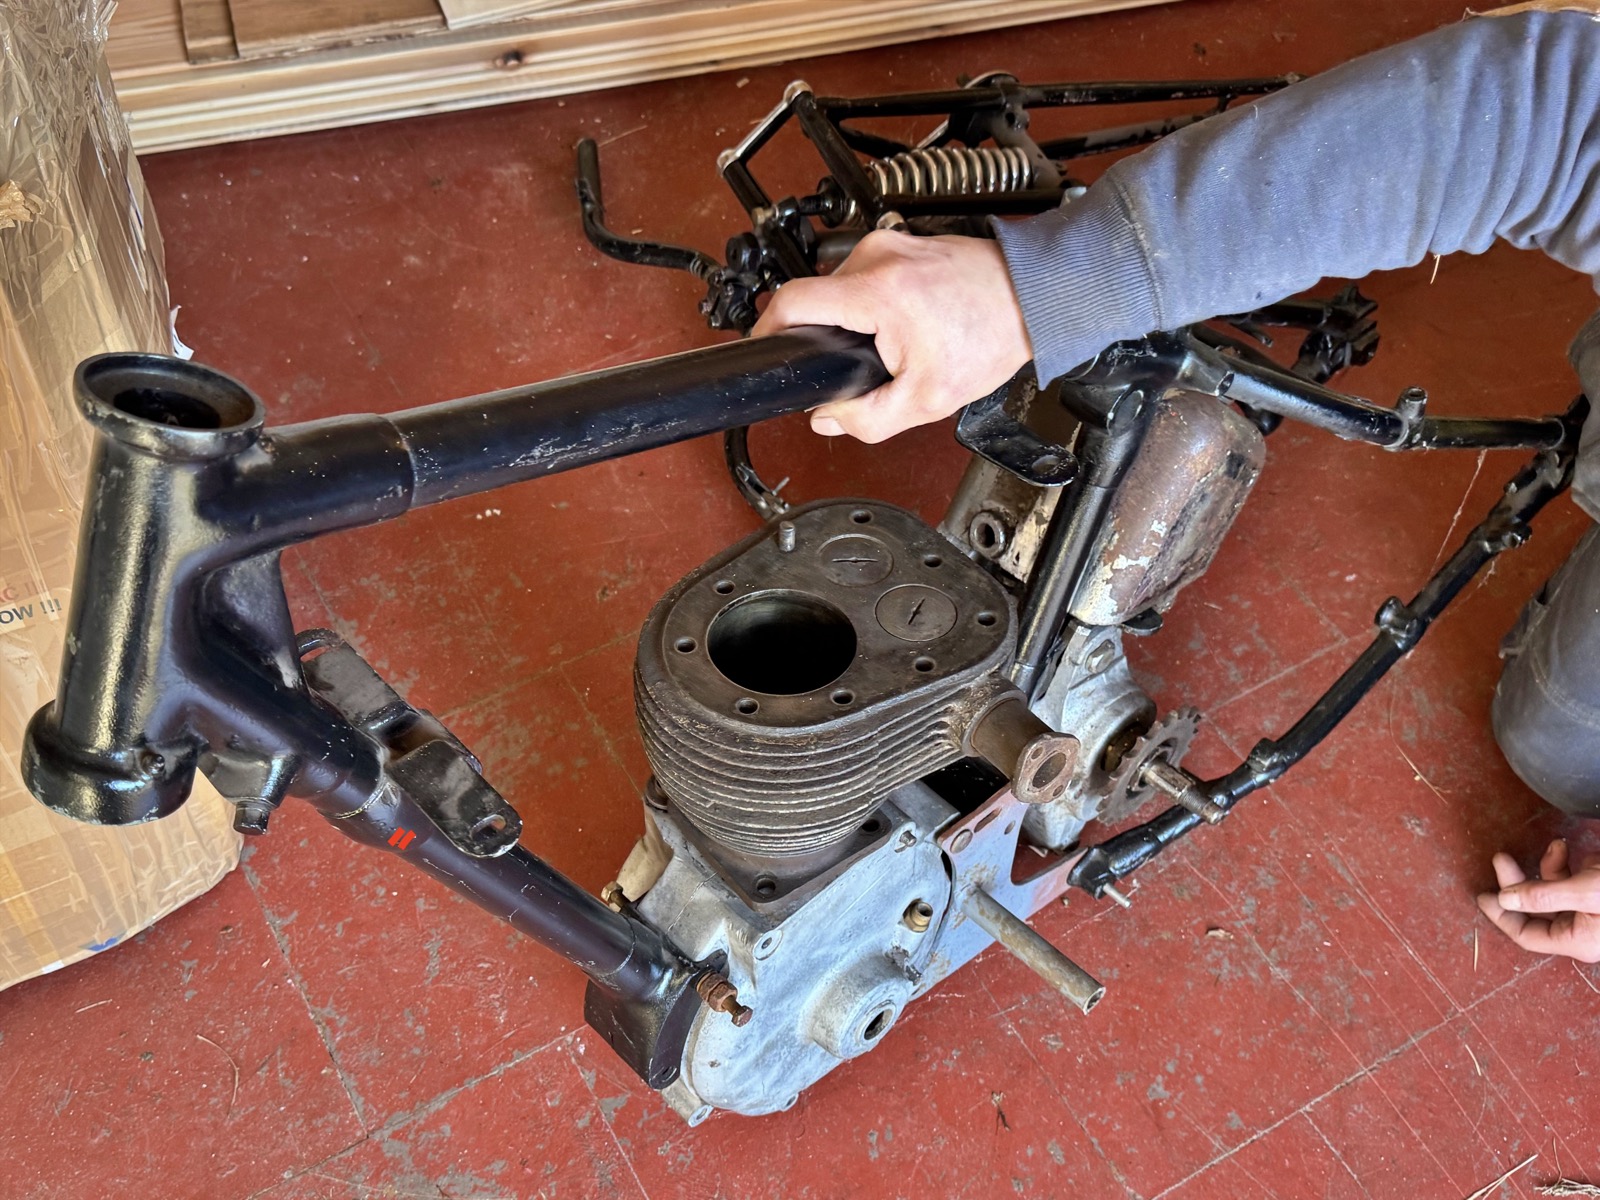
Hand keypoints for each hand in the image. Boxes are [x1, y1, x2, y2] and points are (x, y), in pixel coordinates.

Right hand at [752, 230, 1032, 442]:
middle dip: (825, 337)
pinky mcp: (901, 241)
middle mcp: (875, 256)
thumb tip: (827, 417)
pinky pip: (864, 277)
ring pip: (841, 289)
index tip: (763, 349)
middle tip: (854, 364)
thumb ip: (867, 419)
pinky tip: (902, 323)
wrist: (1033, 296)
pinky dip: (872, 303)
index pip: (791, 301)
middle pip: (816, 300)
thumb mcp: (927, 398)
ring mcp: (888, 243)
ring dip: (851, 320)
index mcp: (874, 291)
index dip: (767, 329)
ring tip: (888, 343)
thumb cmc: (990, 334)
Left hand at [1476, 838, 1599, 961]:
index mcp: (1577, 940)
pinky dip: (1562, 862)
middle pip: (1535, 910)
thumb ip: (1544, 896)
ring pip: (1550, 891)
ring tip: (1551, 846)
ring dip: (1543, 868)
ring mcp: (1588, 910)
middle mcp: (1581, 929)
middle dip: (1517, 883)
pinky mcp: (1595, 891)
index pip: (1527, 935)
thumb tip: (1505, 899)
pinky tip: (1562, 846)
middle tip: (1501, 859)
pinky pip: (1570, 879)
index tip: (1483, 896)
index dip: (1502, 916)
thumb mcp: (1586, 893)